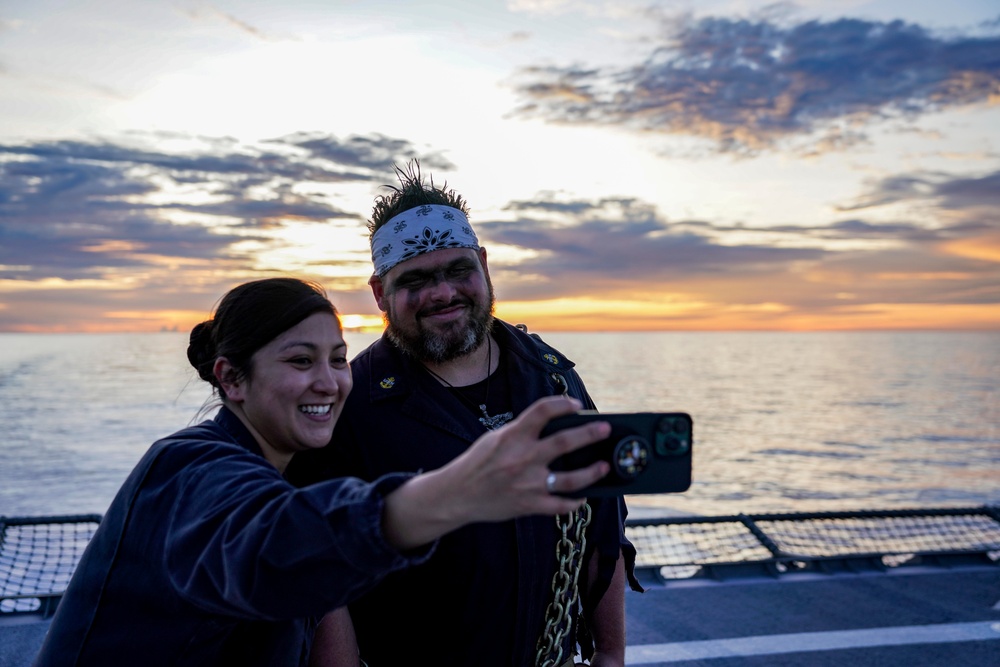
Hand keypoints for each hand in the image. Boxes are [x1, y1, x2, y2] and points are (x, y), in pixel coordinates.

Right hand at [439, 395, 611, 521]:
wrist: (457, 495)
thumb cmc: (478, 463)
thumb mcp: (495, 439)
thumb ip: (522, 433)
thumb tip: (554, 427)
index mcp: (513, 436)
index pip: (543, 411)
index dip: (562, 404)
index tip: (576, 405)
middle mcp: (523, 458)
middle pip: (564, 442)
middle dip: (589, 434)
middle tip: (606, 429)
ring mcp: (528, 484)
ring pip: (570, 479)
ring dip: (591, 472)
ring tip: (604, 466)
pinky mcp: (529, 505)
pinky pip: (559, 505)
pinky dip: (574, 503)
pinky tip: (583, 497)